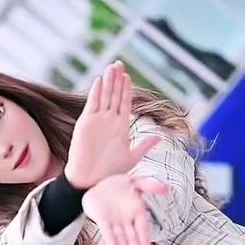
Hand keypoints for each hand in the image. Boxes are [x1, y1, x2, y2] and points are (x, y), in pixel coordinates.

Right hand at [65, 61, 161, 188]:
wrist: (91, 181)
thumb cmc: (110, 173)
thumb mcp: (131, 158)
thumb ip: (144, 146)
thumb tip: (159, 136)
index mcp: (121, 127)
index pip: (125, 103)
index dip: (127, 89)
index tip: (129, 76)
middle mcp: (109, 121)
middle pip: (114, 95)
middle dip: (117, 80)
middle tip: (119, 63)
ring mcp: (97, 121)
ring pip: (104, 96)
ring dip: (107, 82)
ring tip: (111, 66)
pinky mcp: (85, 124)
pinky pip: (92, 105)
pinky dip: (95, 93)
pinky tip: (99, 81)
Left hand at [81, 173, 168, 244]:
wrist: (96, 180)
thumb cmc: (117, 184)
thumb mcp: (135, 182)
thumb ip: (150, 185)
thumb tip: (167, 188)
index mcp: (136, 212)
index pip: (143, 230)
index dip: (146, 243)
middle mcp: (126, 220)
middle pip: (133, 240)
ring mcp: (113, 220)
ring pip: (122, 239)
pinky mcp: (101, 218)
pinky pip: (107, 230)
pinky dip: (111, 239)